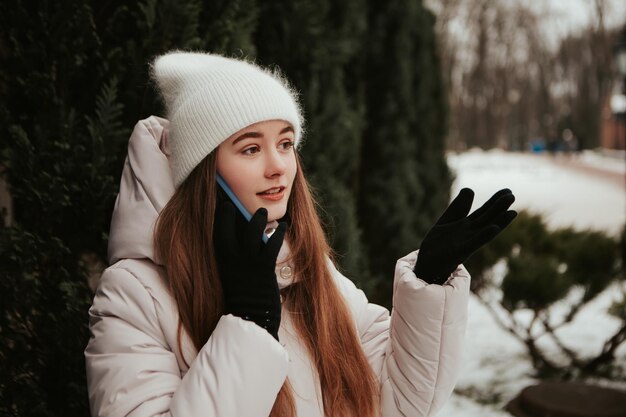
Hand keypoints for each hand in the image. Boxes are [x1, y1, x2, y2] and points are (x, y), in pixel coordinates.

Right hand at [213, 201, 285, 339]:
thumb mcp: (233, 277)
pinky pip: (271, 244)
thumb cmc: (243, 299)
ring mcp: (247, 264)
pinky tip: (283, 226)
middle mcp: (231, 261)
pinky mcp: (263, 268)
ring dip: (257, 219)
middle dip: (228, 213)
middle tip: (232, 202)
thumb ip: (234, 260)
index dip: (217, 219)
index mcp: (222, 263)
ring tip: (263, 211)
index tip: (220, 206)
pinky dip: (278, 233)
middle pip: (226, 230)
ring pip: (251, 233)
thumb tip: (243, 238)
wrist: (250, 320)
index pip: (215, 236)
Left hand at [414, 188, 516, 284]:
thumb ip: (458, 207)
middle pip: (486, 219)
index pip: (483, 212)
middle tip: (512, 195)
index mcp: (466, 226)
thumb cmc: (437, 245)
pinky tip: (493, 229)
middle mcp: (469, 234)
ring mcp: (465, 243)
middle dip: (499, 208)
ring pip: (484, 230)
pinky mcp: (458, 253)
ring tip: (513, 212)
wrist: (426, 265)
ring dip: (499, 222)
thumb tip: (470, 189)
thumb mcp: (447, 221)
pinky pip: (473, 244)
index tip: (508, 190)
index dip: (494, 201)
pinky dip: (483, 236)